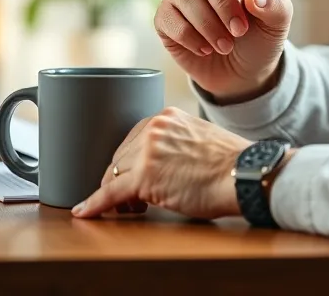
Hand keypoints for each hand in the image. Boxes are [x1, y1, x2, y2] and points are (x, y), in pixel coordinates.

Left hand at [71, 107, 249, 219]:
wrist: (244, 174)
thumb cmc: (231, 163)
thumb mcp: (200, 136)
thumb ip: (176, 141)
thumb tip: (162, 162)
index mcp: (166, 116)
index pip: (133, 139)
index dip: (131, 162)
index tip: (132, 175)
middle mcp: (153, 128)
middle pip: (121, 157)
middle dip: (122, 178)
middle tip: (131, 199)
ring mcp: (146, 151)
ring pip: (114, 175)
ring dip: (116, 194)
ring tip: (128, 209)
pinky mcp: (144, 178)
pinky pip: (110, 192)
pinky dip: (94, 204)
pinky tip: (84, 211)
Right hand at [154, 0, 292, 100]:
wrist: (242, 73)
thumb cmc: (259, 39)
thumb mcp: (277, 24)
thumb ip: (274, 6)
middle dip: (223, 3)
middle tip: (239, 31)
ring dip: (208, 25)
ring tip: (226, 46)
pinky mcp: (165, 19)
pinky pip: (169, 19)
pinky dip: (190, 37)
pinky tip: (205, 49)